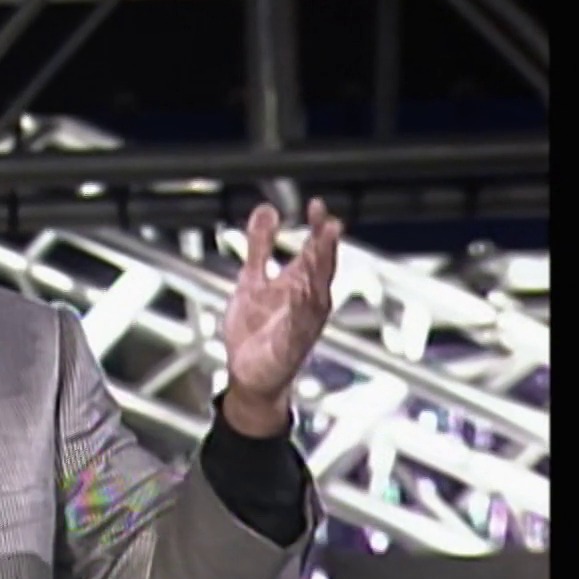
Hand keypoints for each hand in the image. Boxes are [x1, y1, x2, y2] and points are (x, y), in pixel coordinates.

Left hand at [221, 198, 342, 435]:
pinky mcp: (291, 347)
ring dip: (319, 274)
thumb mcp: (253, 279)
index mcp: (300, 284)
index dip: (318, 229)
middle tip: (329, 223)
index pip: (315, 251)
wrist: (248, 373)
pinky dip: (300, 312)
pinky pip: (298, 327)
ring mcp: (303, 325)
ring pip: (316, 296)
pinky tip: (300, 294)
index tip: (316, 205)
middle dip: (325, 247)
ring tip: (320, 251)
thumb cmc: (256, 328)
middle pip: (321, 270)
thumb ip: (260, 246)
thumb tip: (267, 209)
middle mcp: (308, 303)